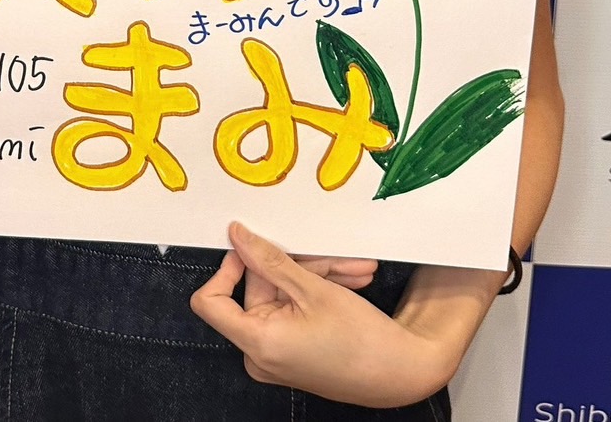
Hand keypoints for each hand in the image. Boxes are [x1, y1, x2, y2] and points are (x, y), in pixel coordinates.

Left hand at [190, 222, 457, 407]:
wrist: (400, 373)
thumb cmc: (360, 339)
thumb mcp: (313, 289)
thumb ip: (269, 260)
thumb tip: (238, 236)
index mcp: (257, 342)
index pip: (210, 301)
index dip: (226, 268)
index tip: (248, 247)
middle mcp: (261, 353)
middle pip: (260, 290)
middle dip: (296, 265)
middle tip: (331, 253)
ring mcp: (278, 353)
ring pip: (284, 295)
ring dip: (317, 276)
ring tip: (354, 268)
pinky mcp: (294, 350)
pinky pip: (295, 309)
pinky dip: (319, 292)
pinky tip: (351, 278)